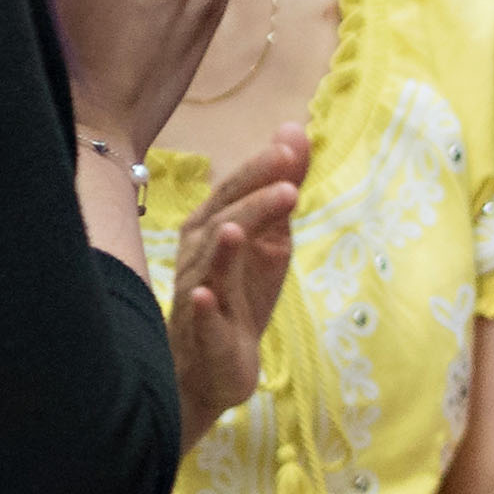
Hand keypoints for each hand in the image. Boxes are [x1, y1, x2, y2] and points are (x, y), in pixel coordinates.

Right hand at [165, 128, 303, 445]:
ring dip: (221, 248)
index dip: (259, 170)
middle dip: (250, 202)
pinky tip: (206, 294)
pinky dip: (202, 306)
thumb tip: (294, 130)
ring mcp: (198, 293)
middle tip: (287, 183)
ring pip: (207, 267)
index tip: (290, 147)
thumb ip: (281, 187)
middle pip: (221, 222)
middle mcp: (200, 254)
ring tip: (238, 229)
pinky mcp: (203, 332)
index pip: (235, 192)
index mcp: (214, 227)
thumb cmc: (241, 292)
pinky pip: (199, 317)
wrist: (214, 363)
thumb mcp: (273, 238)